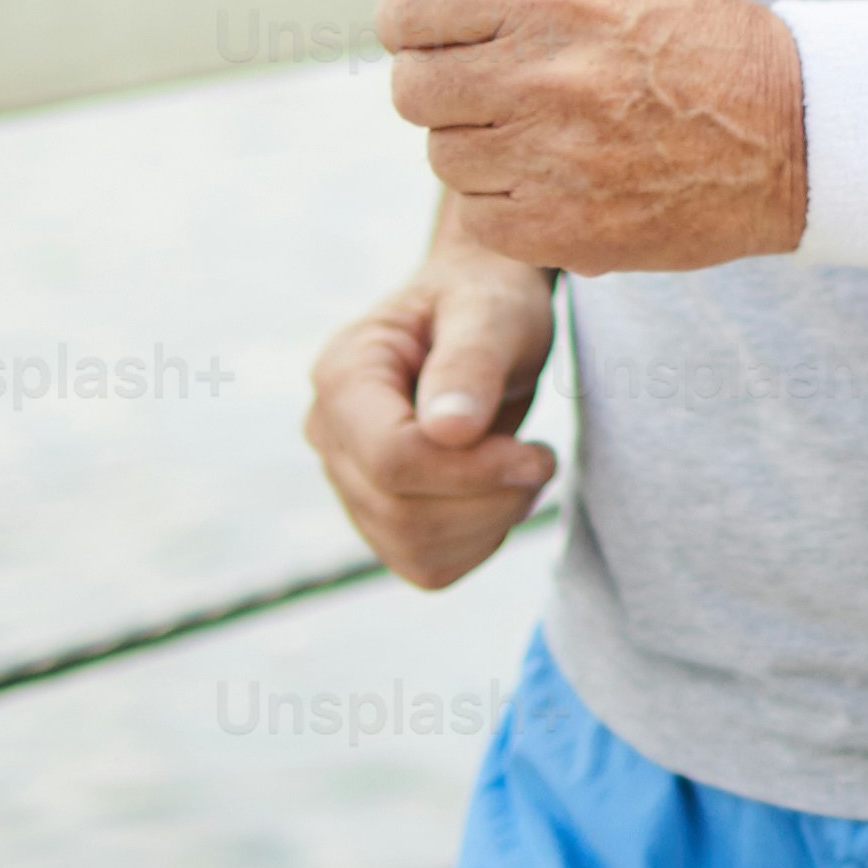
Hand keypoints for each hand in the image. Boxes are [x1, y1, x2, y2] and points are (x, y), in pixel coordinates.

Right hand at [307, 236, 560, 588]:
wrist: (480, 314)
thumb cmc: (487, 302)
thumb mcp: (494, 313)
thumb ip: (471, 363)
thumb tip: (448, 430)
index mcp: (342, 375)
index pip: (391, 459)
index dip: (471, 472)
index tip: (536, 453)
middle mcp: (328, 433)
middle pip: (402, 513)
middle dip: (490, 498)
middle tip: (538, 457)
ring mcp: (346, 479)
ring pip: (414, 550)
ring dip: (491, 521)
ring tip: (522, 467)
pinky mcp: (376, 516)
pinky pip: (426, 565)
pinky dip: (479, 541)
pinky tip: (498, 492)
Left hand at [369, 0, 807, 273]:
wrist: (789, 133)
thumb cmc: (677, 38)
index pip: (405, 6)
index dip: (416, 20)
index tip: (452, 31)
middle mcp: (546, 72)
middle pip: (411, 87)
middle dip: (447, 84)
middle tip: (510, 83)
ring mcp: (554, 157)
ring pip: (441, 155)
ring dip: (479, 144)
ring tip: (549, 129)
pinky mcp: (563, 230)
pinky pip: (478, 217)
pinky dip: (506, 201)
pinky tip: (562, 177)